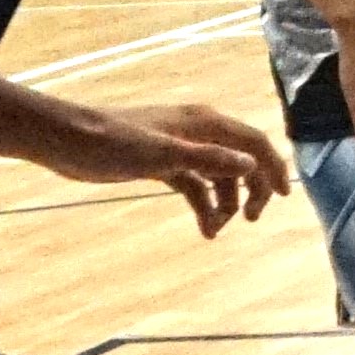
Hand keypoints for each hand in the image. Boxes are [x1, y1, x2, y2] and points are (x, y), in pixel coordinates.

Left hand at [86, 97, 288, 232]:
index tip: (283, 199)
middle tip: (247, 220)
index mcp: (205, 123)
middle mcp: (198, 132)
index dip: (273, 167)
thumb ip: (209, 159)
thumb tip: (252, 166)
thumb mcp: (163, 154)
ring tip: (213, 231)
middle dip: (250, 189)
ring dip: (222, 203)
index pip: (253, 143)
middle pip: (240, 159)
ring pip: (218, 176)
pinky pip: (195, 184)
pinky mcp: (162, 163)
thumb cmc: (115, 144)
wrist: (71, 141)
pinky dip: (203, 204)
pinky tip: (203, 226)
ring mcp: (180, 148)